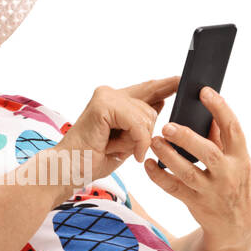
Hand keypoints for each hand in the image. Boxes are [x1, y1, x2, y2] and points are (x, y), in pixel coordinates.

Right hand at [56, 76, 180, 185]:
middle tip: (120, 147)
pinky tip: (124, 152)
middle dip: (144, 134)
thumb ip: (141, 121)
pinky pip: (137, 123)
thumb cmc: (92, 159)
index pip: (148, 89)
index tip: (182, 80)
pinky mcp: (103, 105)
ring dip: (136, 141)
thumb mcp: (127, 141)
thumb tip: (162, 101)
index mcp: (116, 100)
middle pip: (151, 109)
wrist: (67, 170)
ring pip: (146, 117)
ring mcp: (105, 96)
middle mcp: (110, 93)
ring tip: (114, 148)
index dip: (166, 85)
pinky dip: (136, 141)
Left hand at [145, 86, 250, 248]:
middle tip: (167, 125)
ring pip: (188, 172)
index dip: (220, 108)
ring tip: (154, 141)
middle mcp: (228, 174)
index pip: (233, 129)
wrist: (238, 226)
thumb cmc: (235, 182)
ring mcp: (212, 191)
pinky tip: (149, 164)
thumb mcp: (238, 160)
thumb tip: (207, 111)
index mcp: (242, 158)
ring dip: (168, 156)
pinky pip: (174, 189)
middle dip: (187, 138)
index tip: (204, 91)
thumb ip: (222, 138)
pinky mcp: (196, 204)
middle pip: (207, 153)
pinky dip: (159, 176)